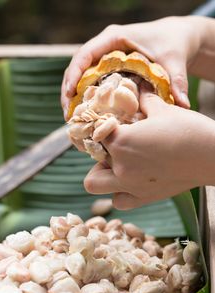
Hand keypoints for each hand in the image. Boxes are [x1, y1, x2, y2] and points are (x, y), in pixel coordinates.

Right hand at [61, 16, 210, 116]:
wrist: (176, 38)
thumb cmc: (173, 43)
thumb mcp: (174, 60)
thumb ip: (177, 81)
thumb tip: (182, 105)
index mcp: (114, 38)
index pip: (85, 54)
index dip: (74, 74)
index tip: (69, 95)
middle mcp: (105, 47)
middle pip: (77, 67)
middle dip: (68, 90)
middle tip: (68, 114)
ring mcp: (104, 58)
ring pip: (80, 75)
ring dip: (73, 96)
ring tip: (72, 118)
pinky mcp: (108, 69)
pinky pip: (90, 81)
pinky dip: (84, 97)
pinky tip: (86, 114)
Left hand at [84, 84, 214, 209]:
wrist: (213, 156)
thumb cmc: (189, 129)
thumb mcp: (162, 108)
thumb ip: (143, 99)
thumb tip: (135, 89)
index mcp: (121, 141)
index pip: (95, 133)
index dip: (100, 126)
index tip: (109, 124)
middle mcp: (120, 166)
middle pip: (92, 160)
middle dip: (98, 152)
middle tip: (114, 146)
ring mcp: (130, 186)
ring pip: (95, 184)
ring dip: (103, 174)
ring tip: (119, 164)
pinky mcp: (143, 198)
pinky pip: (118, 201)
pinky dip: (119, 192)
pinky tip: (132, 181)